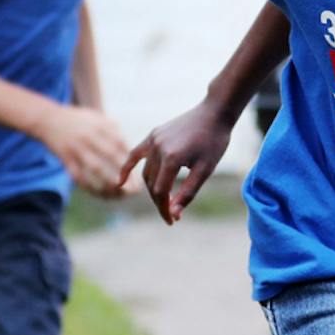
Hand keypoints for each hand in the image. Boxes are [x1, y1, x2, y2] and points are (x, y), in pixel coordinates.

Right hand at [33, 101, 129, 197]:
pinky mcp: (65, 158)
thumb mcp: (96, 117)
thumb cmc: (76, 119)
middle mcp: (90, 137)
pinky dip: (89, 187)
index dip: (131, 160)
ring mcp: (77, 148)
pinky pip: (78, 175)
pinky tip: (99, 194)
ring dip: (108, 183)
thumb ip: (112, 129)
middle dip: (125, 174)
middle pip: (111, 157)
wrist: (47, 118)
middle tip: (135, 190)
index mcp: (100, 126)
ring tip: (119, 195)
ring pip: (95, 169)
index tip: (139, 174)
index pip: (121, 144)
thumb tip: (128, 145)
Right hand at [120, 101, 233, 223]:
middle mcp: (158, 148)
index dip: (165, 209)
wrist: (214, 113)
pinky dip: (128, 168)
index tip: (173, 221)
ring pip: (146, 172)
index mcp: (172, 158)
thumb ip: (188, 192)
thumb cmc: (214, 142)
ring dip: (153, 189)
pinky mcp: (153, 134)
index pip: (161, 192)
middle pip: (152, 184)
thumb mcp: (205, 170)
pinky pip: (136, 154)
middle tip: (172, 215)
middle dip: (160, 202)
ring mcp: (153, 140)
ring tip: (164, 201)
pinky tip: (119, 182)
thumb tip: (174, 214)